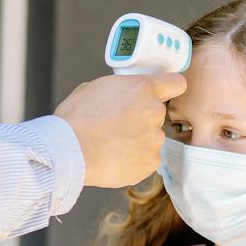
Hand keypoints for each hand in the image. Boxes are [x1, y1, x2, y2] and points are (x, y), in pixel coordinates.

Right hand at [55, 73, 185, 188]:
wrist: (70, 151)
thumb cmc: (76, 119)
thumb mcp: (93, 88)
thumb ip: (117, 90)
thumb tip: (118, 96)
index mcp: (142, 88)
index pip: (176, 83)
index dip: (169, 88)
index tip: (163, 94)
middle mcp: (154, 112)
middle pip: (157, 114)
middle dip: (142, 120)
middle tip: (119, 126)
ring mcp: (154, 139)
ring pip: (151, 139)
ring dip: (137, 141)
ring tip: (112, 145)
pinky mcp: (150, 162)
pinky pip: (147, 160)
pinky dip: (134, 160)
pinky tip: (115, 158)